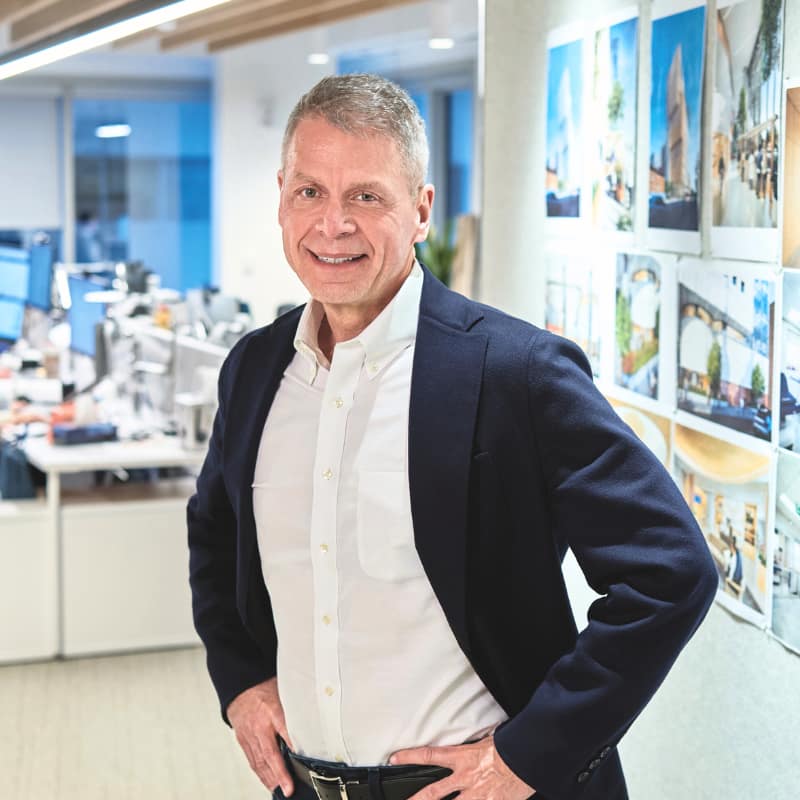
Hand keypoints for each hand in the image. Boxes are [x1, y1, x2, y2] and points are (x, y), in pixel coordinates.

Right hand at [227, 677, 294, 794]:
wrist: (241, 685)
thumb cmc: (264, 688)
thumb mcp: (284, 693)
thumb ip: (295, 709)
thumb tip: (312, 720)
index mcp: (272, 710)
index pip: (285, 732)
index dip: (293, 749)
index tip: (301, 762)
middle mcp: (258, 726)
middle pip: (269, 754)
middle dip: (279, 774)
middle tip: (288, 789)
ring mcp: (248, 734)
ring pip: (259, 761)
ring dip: (270, 777)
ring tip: (280, 788)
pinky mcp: (243, 740)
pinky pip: (252, 760)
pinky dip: (260, 772)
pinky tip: (267, 779)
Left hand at [389, 735, 534, 799]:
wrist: (528, 758)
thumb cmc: (510, 747)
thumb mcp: (488, 741)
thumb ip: (474, 749)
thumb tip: (472, 746)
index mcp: (463, 758)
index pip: (429, 755)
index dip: (409, 757)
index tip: (394, 758)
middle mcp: (465, 779)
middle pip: (432, 793)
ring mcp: (476, 796)